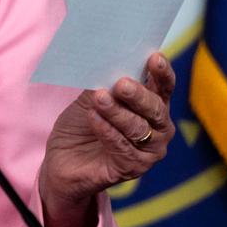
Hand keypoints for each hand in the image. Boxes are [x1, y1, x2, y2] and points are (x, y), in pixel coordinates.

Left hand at [40, 52, 175, 208]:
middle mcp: (158, 130)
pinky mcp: (133, 168)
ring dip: (117, 112)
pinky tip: (93, 118)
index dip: (161, 73)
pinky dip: (106, 130)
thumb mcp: (92, 99)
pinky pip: (122, 146)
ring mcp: (149, 152)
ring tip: (99, 99)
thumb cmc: (82, 125)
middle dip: (138, 94)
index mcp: (152, 107)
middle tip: (121, 83)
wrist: (63, 161)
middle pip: (155, 108)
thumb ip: (104, 82)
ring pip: (138, 128)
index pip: (163, 87)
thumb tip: (107, 59)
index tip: (154, 57)